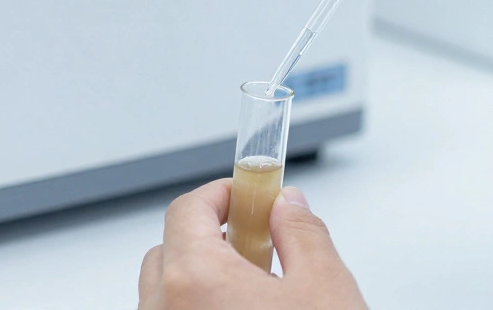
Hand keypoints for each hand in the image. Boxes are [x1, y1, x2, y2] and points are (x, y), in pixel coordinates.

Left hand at [138, 179, 366, 309]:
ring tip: (254, 291)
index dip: (222, 194)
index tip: (248, 195)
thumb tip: (289, 206)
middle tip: (257, 246)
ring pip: (167, 293)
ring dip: (201, 281)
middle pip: (170, 251)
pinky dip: (196, 308)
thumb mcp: (326, 289)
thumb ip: (303, 235)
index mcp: (194, 280)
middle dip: (211, 240)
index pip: (187, 209)